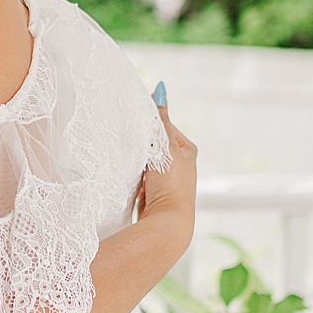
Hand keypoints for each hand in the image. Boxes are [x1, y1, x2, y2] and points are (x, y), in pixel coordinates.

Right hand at [138, 94, 196, 244]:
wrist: (166, 223)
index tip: (130, 119)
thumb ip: (159, 120)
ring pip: (143, 161)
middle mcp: (179, 164)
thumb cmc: (171, 185)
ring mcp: (165, 180)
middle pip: (152, 143)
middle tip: (125, 140)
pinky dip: (131, 175)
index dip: (146, 122)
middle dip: (139, 142)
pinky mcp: (152, 194)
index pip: (162, 125)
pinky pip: (137, 176)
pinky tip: (126, 177)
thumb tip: (160, 89)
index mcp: (187, 150)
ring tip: (127, 160)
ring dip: (134, 160)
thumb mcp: (165, 147)